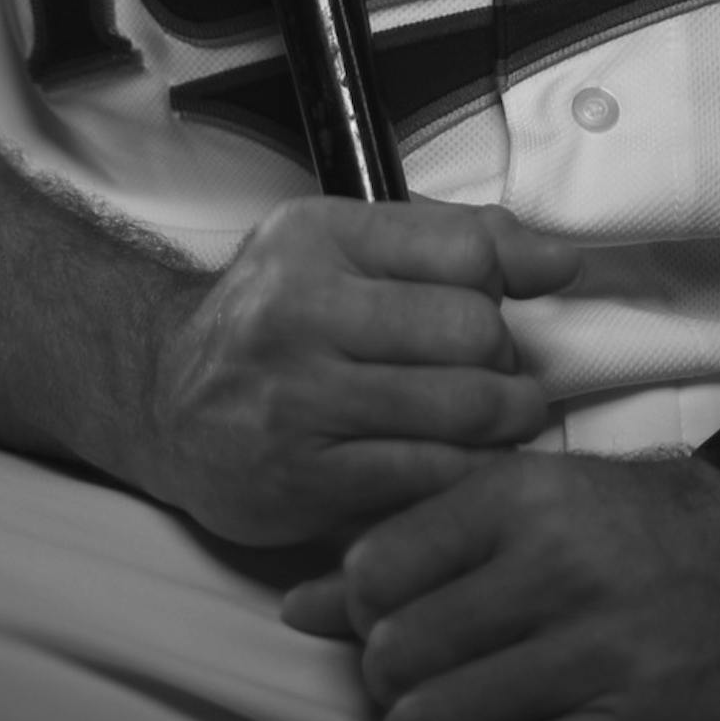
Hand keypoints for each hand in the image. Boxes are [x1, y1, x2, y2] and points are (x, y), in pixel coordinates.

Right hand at [145, 197, 580, 549]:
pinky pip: (427, 479)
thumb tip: (559, 261)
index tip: (520, 299)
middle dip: (507, 358)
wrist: (160, 395)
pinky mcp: (302, 482)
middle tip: (504, 373)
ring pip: (460, 411)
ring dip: (507, 421)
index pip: (464, 249)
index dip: (512, 278)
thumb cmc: (276, 314)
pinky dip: (467, 475)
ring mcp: (298, 401)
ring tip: (506, 418)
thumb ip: (451, 241)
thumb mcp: (344, 246)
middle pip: (472, 332)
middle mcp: (301, 311)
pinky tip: (466, 464)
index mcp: (319, 237)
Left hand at [283, 451, 719, 720]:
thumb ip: (411, 547)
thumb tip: (298, 607)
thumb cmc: (618, 528)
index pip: (379, 568)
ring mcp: (596, 653)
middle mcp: (557, 566)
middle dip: (384, 686)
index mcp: (521, 496)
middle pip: (400, 654)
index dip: (359, 612)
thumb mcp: (520, 503)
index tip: (380, 624)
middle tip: (404, 689)